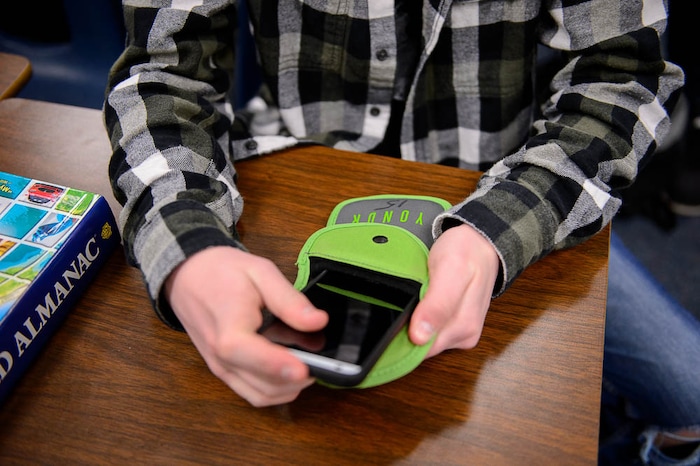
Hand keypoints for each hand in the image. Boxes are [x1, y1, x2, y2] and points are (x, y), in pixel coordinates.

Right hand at [164, 246, 327, 406]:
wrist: (187, 277)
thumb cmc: (222, 271)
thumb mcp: (260, 272)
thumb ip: (289, 300)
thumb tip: (318, 321)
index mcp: (229, 330)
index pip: (254, 357)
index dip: (282, 366)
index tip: (307, 370)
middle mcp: (221, 357)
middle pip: (265, 385)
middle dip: (297, 377)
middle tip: (321, 357)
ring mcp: (221, 368)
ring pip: (262, 395)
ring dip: (289, 385)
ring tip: (307, 358)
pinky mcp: (223, 372)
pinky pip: (253, 392)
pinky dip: (276, 388)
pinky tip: (291, 367)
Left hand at [408, 224, 499, 357]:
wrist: (481, 243)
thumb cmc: (466, 252)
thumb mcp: (450, 270)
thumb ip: (437, 305)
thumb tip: (420, 337)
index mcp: (463, 327)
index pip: (422, 351)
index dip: (403, 337)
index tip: (394, 317)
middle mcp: (464, 336)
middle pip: (422, 347)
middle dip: (408, 328)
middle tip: (408, 298)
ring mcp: (460, 332)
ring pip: (424, 339)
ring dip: (415, 321)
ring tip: (417, 297)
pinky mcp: (456, 327)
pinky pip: (430, 331)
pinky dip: (421, 318)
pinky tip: (423, 303)